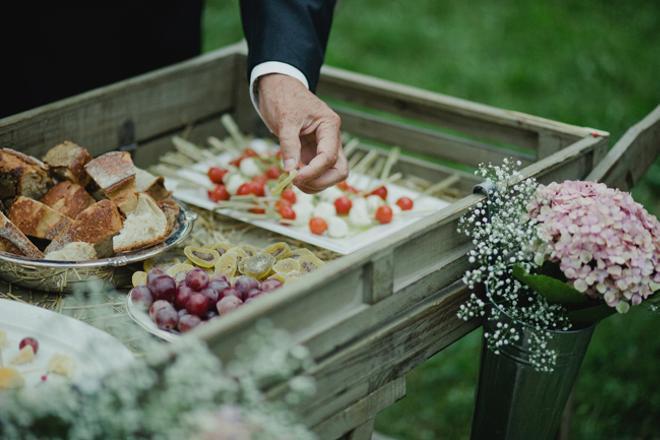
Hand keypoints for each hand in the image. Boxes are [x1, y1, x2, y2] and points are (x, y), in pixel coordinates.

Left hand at [257, 73, 347, 192]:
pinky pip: (317, 172)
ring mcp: (324, 147)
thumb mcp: (285, 120)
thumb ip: (289, 145)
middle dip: (320, 181)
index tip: (294, 177)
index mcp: (329, 125)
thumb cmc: (283, 97)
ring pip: (331, 175)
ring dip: (313, 183)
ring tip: (291, 178)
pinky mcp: (314, 152)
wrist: (278, 86)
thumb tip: (290, 171)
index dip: (313, 172)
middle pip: (339, 170)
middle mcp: (331, 138)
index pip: (329, 157)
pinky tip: (292, 175)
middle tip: (297, 182)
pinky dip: (307, 179)